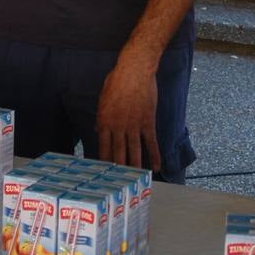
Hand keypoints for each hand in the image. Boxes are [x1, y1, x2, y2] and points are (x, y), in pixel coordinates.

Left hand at [96, 54, 159, 172]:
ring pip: (134, 151)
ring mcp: (134, 125)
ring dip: (135, 167)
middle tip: (119, 184)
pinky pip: (151, 142)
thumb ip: (101, 118)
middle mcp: (118, 126)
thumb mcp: (103, 98)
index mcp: (104, 121)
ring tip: (135, 180)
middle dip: (118, 170)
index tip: (103, 173)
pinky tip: (155, 166)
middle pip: (118, 153)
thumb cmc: (117, 80)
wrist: (135, 69)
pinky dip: (154, 155)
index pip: (102, 147)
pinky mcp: (148, 121)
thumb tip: (99, 131)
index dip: (103, 161)